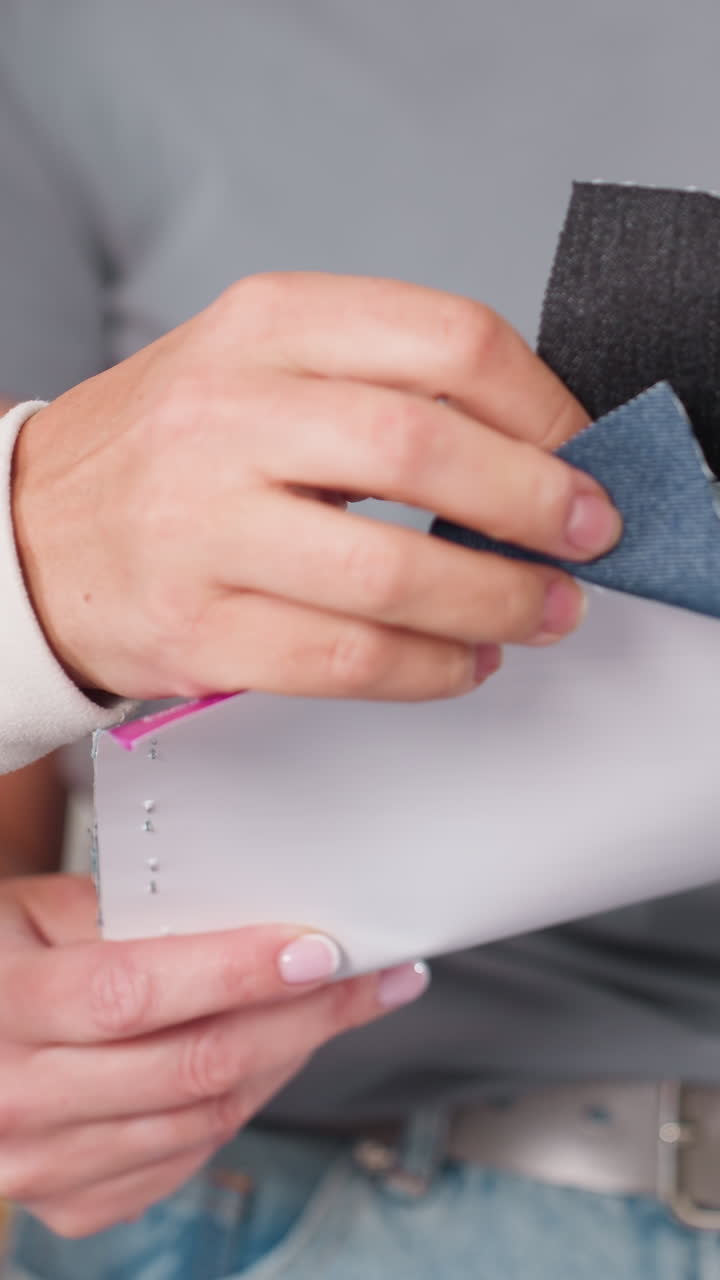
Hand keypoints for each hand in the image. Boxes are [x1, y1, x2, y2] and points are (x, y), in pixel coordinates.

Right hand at [0, 875, 426, 1235]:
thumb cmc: (3, 959)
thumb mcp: (39, 909)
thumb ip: (129, 912)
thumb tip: (251, 915)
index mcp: (8, 1006)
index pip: (139, 994)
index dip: (238, 974)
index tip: (320, 951)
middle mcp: (19, 1098)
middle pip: (195, 1065)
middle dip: (303, 1016)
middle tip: (370, 978)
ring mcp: (46, 1165)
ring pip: (208, 1118)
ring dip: (289, 1058)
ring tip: (335, 1008)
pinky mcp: (76, 1203)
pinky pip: (192, 1157)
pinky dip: (246, 1104)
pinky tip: (272, 1057)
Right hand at [13, 273, 620, 701]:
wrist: (32, 530)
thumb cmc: (168, 452)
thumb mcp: (261, 369)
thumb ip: (383, 387)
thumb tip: (530, 452)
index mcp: (263, 326)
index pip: (445, 338)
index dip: (542, 405)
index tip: (578, 453)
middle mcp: (228, 415)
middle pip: (426, 448)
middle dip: (536, 503)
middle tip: (585, 536)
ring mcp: (204, 527)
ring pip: (392, 571)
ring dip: (496, 601)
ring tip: (537, 612)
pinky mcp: (198, 627)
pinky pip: (347, 659)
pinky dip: (430, 668)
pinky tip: (460, 660)